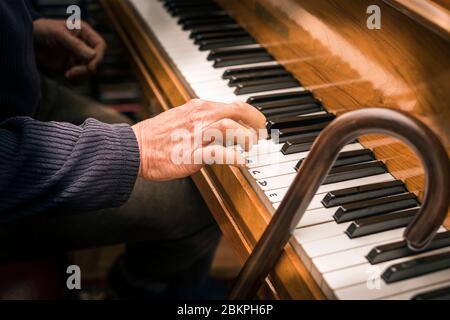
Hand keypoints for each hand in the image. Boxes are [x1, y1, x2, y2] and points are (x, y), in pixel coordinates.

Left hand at [33, 19, 106, 78]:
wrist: (28, 43)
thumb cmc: (41, 31)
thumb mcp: (58, 34)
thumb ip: (75, 44)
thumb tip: (93, 56)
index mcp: (84, 32)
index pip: (100, 45)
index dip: (98, 56)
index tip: (90, 66)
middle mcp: (84, 44)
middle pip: (97, 60)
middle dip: (87, 68)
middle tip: (73, 72)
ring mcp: (79, 56)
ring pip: (91, 70)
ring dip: (82, 75)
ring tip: (68, 74)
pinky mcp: (72, 67)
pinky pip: (82, 76)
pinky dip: (77, 78)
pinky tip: (66, 75)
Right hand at [132, 99, 266, 180]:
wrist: (134, 148)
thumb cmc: (157, 136)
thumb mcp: (182, 117)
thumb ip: (202, 118)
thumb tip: (222, 124)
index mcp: (198, 107)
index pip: (234, 105)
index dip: (251, 115)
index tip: (258, 124)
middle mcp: (199, 117)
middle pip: (238, 112)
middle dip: (256, 123)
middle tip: (262, 134)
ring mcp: (195, 135)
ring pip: (230, 128)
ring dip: (246, 138)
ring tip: (250, 147)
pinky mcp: (191, 154)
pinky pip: (218, 153)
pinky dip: (234, 156)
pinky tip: (242, 161)